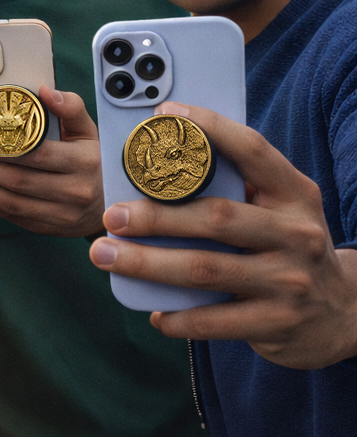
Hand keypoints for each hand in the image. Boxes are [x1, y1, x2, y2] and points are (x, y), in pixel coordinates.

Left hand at [0, 85, 103, 237]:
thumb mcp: (89, 132)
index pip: (34, 153)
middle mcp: (75, 191)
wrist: (112, 205)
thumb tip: (43, 90)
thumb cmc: (94, 160)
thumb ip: (69, 108)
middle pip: (16, 178)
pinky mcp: (47, 229)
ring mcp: (61, 215)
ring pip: (10, 200)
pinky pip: (11, 214)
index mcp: (85, 162)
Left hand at [89, 102, 356, 368]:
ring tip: (103, 254)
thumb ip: (237, 189)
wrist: (343, 313)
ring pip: (205, 270)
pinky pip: (213, 320)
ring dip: (146, 263)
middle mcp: (297, 234)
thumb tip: (157, 165)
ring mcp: (288, 281)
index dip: (210, 129)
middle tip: (110, 215)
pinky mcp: (276, 322)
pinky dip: (177, 317)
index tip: (163, 115)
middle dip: (155, 216)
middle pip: (216, 218)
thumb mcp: (279, 212)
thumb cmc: (287, 249)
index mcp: (295, 195)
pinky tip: (153, 313)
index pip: (253, 151)